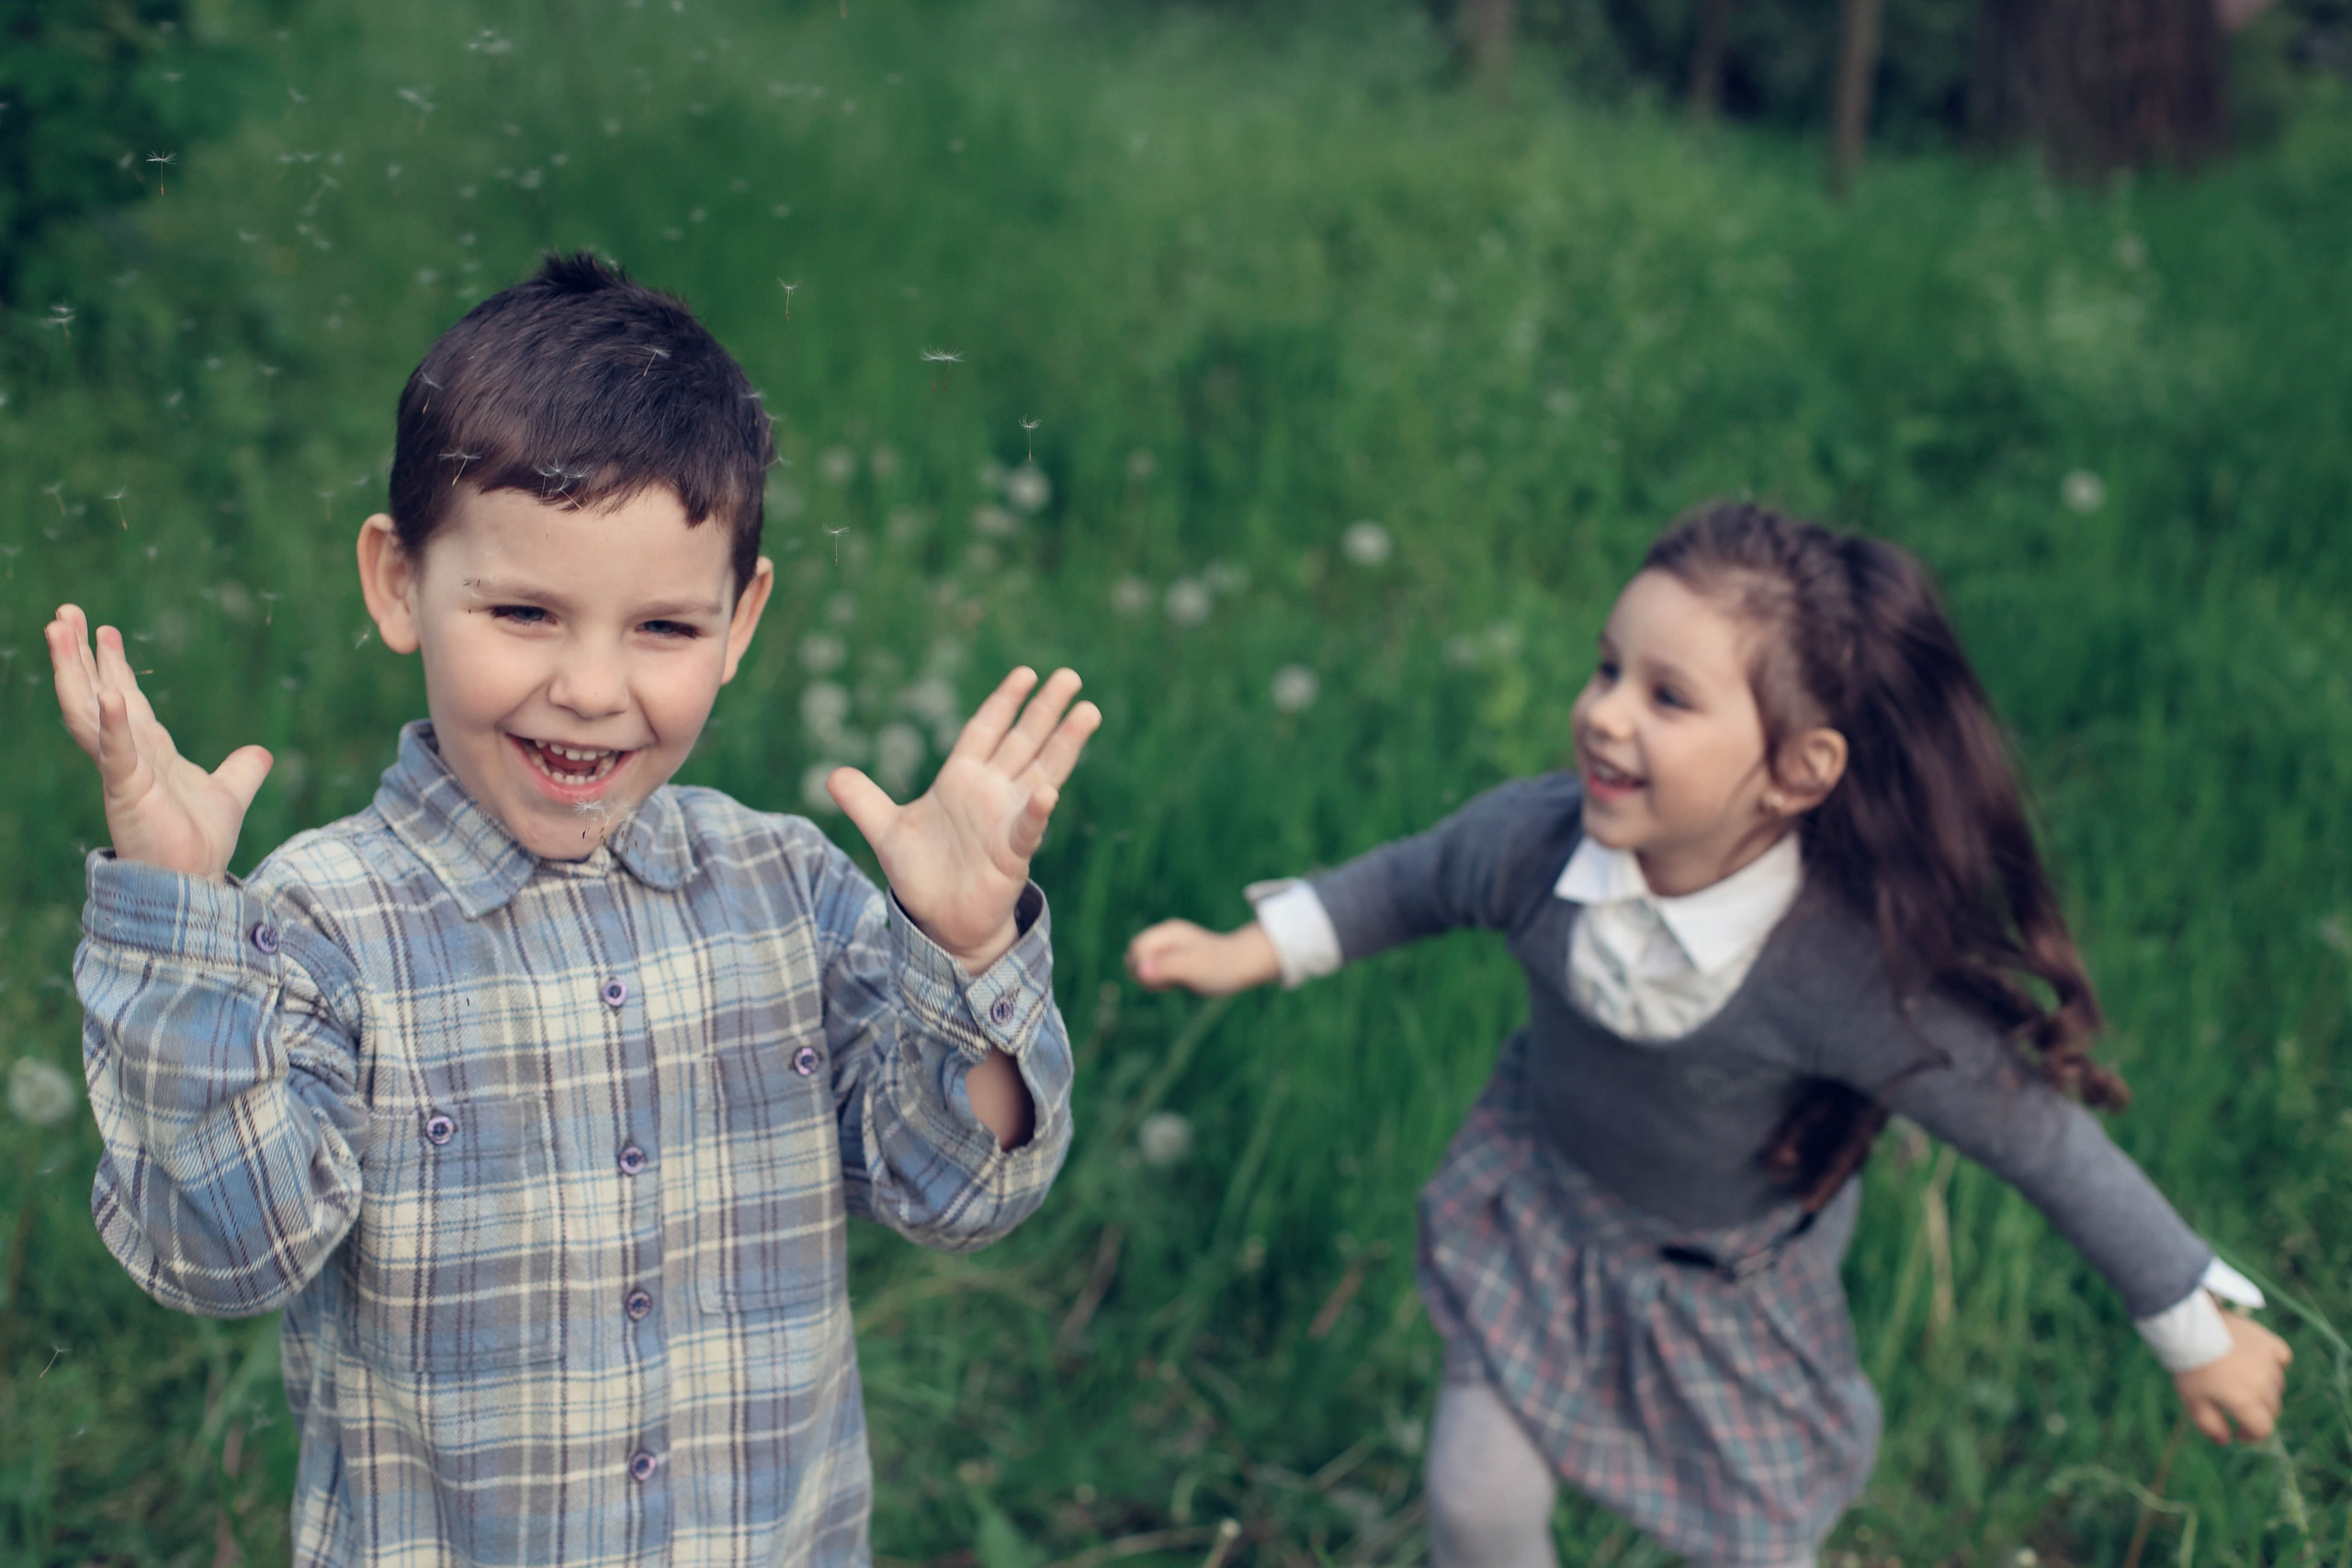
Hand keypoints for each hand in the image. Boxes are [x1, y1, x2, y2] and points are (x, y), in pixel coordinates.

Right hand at [45, 605, 273, 880]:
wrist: (194, 881)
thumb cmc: (199, 843)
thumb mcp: (230, 794)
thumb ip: (242, 771)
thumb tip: (260, 753)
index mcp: (148, 751)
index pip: (126, 698)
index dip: (113, 665)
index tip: (103, 630)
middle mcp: (128, 755)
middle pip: (96, 693)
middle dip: (80, 654)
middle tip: (64, 613)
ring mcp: (123, 771)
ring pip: (89, 711)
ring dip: (74, 670)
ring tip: (60, 630)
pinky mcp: (128, 790)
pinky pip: (116, 752)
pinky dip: (113, 723)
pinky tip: (110, 694)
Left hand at [829, 666, 1098, 972]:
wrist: (941, 921)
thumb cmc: (922, 874)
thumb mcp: (886, 832)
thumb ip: (863, 800)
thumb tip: (832, 775)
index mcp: (961, 780)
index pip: (985, 730)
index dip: (1004, 702)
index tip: (1025, 672)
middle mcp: (991, 793)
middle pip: (1022, 741)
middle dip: (1045, 709)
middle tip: (1069, 676)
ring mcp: (1006, 820)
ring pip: (1041, 772)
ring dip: (1064, 744)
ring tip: (1087, 712)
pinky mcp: (1012, 853)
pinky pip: (1027, 827)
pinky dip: (1037, 810)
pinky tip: (1048, 791)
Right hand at [1125, 920, 1280, 994]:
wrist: (1241, 966)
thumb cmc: (1219, 966)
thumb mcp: (1193, 968)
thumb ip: (1166, 967)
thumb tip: (1141, 969)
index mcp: (1168, 932)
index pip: (1136, 948)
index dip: (1143, 966)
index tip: (1165, 977)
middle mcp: (1165, 938)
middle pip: (1133, 955)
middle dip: (1144, 973)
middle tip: (1169, 982)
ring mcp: (1167, 949)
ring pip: (1140, 966)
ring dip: (1151, 980)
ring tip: (1174, 983)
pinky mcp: (1170, 961)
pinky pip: (1151, 973)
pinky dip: (1159, 982)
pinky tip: (1177, 984)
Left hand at [2174, 1304, 2291, 1443]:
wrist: (2189, 1327)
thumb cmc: (2190, 1367)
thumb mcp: (2193, 1402)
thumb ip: (2211, 1426)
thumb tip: (2226, 1440)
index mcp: (2246, 1402)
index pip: (2262, 1429)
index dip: (2250, 1435)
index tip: (2238, 1432)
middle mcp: (2264, 1385)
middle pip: (2271, 1409)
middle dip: (2255, 1412)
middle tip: (2235, 1403)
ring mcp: (2270, 1363)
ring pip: (2277, 1386)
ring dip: (2264, 1388)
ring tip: (2239, 1379)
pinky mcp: (2270, 1343)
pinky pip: (2282, 1359)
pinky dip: (2274, 1363)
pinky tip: (2259, 1363)